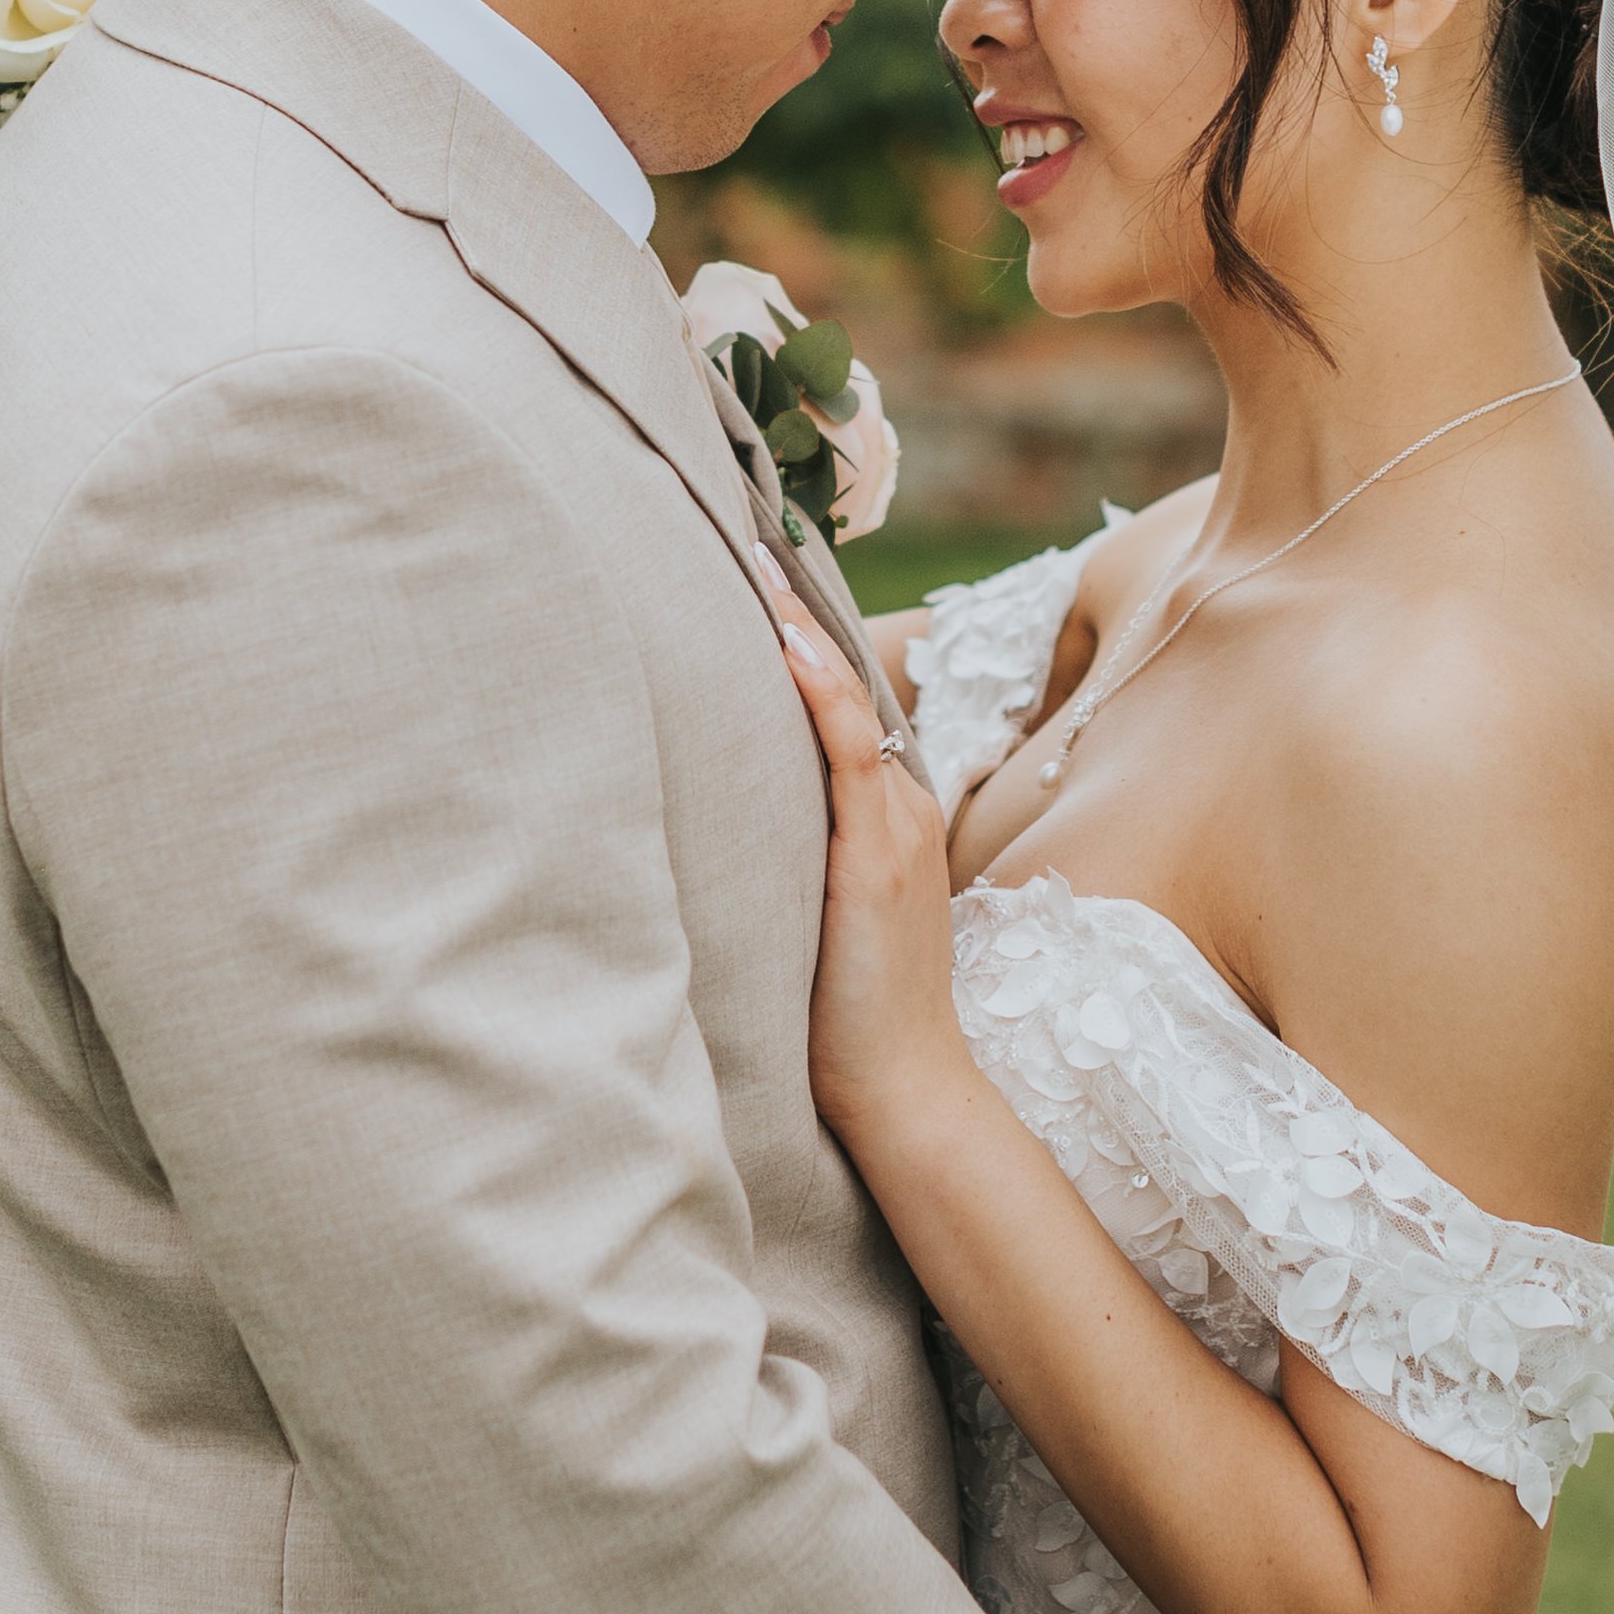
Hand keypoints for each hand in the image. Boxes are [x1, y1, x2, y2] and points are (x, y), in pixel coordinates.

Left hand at [758, 547, 966, 1150]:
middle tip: (750, 524)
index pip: (845, 701)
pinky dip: (816, 688)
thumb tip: (710, 829)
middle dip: (799, 605)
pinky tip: (778, 639)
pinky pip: (846, 748)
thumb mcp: (818, 922)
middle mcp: (897, 806)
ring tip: (755, 550)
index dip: (805, 634)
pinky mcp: (873, 856)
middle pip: (846, 681)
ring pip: (846, 699)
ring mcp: (892, 826)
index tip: (760, 566)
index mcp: (886, 817)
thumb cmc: (850, 1022)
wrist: (902, 1089)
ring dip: (799, 625)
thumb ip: (784, 866)